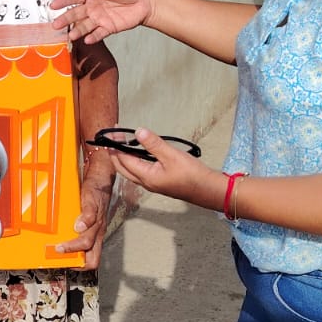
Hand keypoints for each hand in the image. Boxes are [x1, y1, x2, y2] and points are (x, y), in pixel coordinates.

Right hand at [50, 0, 152, 45]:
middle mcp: (93, 7)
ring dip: (77, 30)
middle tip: (56, 24)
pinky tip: (87, 40)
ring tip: (71, 35)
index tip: (54, 4)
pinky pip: (98, 34)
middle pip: (76, 13)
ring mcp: (100, 19)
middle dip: (65, 18)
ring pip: (85, 26)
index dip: (64, 1)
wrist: (146, 3)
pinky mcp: (108, 28)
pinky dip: (93, 37)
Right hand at [58, 181, 110, 268]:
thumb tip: (61, 239)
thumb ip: (77, 230)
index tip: (65, 264)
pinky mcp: (93, 206)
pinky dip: (83, 223)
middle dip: (75, 260)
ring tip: (59, 246)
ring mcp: (97, 221)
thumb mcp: (87, 219)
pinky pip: (90, 217)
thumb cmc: (92, 200)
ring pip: (88, 240)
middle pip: (92, 257)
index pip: (92, 261)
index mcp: (96, 237)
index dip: (80, 267)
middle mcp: (98, 232)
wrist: (101, 181)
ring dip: (73, 246)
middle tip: (60, 256)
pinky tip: (76, 225)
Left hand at [105, 128, 219, 208]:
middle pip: (122, 168)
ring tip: (124, 141)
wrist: (207, 190)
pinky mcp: (158, 182)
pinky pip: (140, 171)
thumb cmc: (192, 175)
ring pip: (130, 170)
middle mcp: (146, 182)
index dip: (116, 145)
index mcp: (146, 177)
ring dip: (124, 156)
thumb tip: (138, 132)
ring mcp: (152, 183)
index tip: (114, 131)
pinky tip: (140, 152)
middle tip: (115, 136)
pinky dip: (134, 160)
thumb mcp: (172, 155)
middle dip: (115, 152)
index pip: (123, 160)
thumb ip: (154, 144)